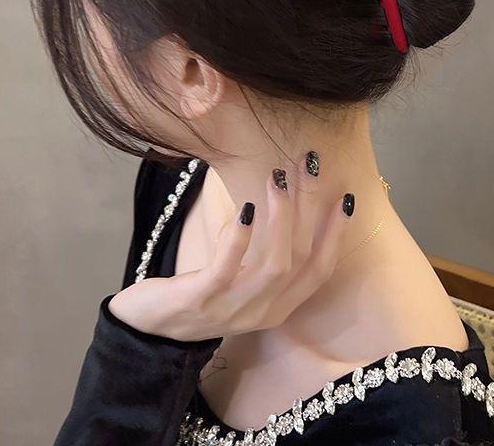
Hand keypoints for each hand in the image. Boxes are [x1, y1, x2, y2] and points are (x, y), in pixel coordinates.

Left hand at [108, 157, 354, 341]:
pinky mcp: (200, 301)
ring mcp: (232, 309)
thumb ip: (264, 256)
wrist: (149, 326)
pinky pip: (226, 270)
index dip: (335, 236)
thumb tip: (285, 204)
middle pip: (300, 259)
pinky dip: (239, 238)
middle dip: (309, 209)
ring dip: (280, 218)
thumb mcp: (241, 280)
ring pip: (274, 266)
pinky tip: (244, 209)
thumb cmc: (200, 292)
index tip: (345, 198)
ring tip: (276, 178)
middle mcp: (262, 311)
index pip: (319, 271)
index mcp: (277, 307)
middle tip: (308, 166)